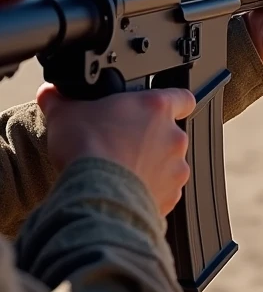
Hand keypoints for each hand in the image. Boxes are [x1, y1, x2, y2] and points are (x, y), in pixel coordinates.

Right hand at [37, 84, 194, 215]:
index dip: (174, 103)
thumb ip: (60, 100)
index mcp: (155, 108)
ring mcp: (175, 169)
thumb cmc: (88, 150)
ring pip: (169, 165)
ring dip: (152, 168)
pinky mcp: (170, 197)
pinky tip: (125, 192)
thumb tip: (50, 94)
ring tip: (123, 172)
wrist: (95, 194)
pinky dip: (149, 193)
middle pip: (171, 134)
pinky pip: (164, 193)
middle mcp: (173, 137)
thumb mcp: (65, 114)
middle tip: (125, 146)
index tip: (163, 110)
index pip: (182, 97)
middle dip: (152, 141)